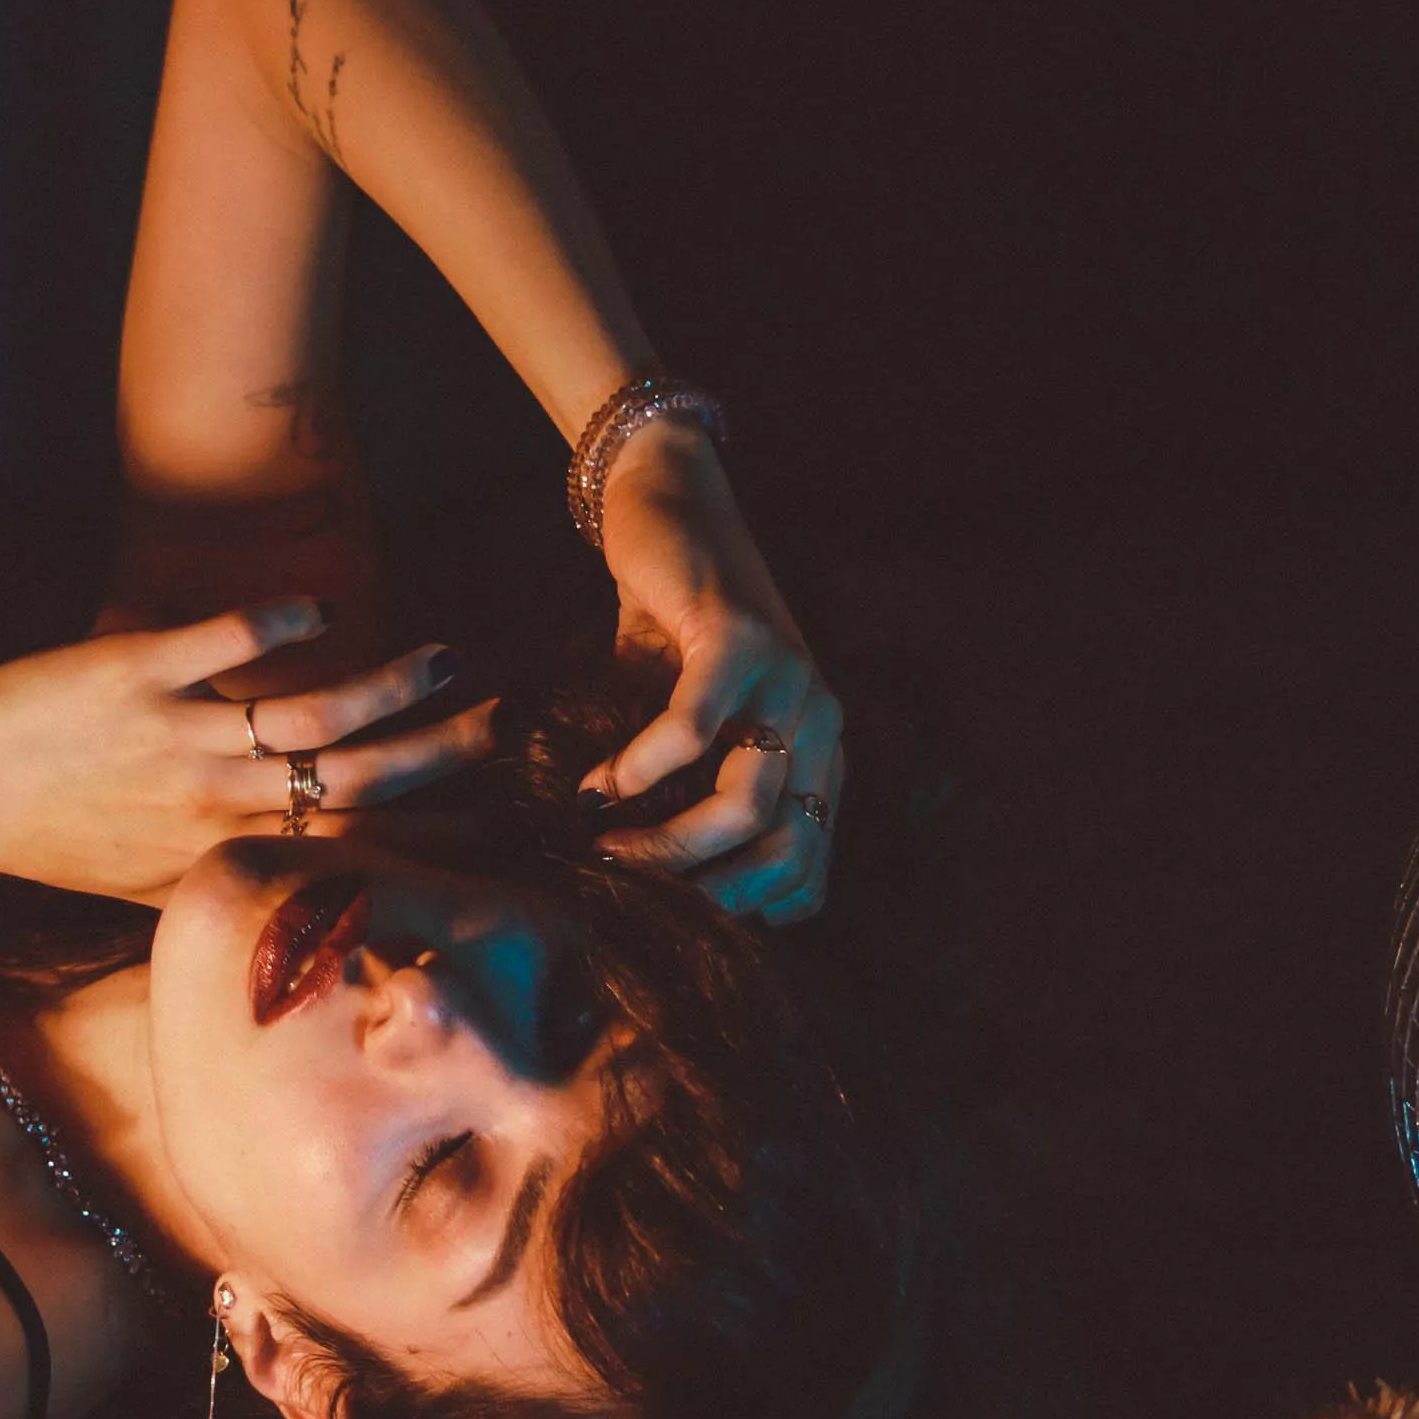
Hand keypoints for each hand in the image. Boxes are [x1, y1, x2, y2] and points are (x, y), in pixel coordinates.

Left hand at [0, 602, 492, 904]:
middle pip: (357, 778)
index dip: (432, 831)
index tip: (496, 812)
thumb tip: (289, 877)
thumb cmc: (36, 837)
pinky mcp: (138, 671)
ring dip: (392, 682)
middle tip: (504, 719)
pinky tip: (326, 606)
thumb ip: (214, 874)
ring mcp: (178, 736)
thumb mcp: (135, 882)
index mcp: (218, 859)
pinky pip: (228, 639)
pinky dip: (284, 620)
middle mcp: (212, 804)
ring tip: (447, 655)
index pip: (351, 849)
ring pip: (314, 712)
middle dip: (443, 749)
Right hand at [583, 422, 842, 922]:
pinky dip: (640, 766)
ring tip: (604, 841)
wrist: (669, 508)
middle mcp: (820, 721)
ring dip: (667, 840)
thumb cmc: (668, 627)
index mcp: (818, 754)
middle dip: (700, 887)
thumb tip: (638, 882)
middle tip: (626, 887)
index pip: (807, 872)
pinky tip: (599, 781)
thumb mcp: (687, 722)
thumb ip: (684, 790)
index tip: (671, 910)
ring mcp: (789, 678)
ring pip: (747, 802)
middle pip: (782, 850)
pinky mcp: (740, 637)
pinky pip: (696, 729)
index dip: (742, 909)